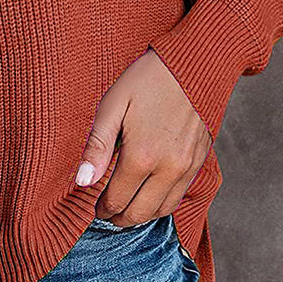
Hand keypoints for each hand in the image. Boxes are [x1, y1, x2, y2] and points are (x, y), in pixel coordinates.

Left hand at [76, 47, 212, 222]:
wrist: (193, 63)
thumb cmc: (147, 79)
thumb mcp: (112, 105)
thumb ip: (97, 146)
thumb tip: (82, 181)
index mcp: (141, 157)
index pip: (116, 200)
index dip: (101, 209)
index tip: (93, 207)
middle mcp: (167, 169)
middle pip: (139, 213)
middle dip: (119, 218)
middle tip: (106, 213)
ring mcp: (187, 167)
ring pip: (162, 209)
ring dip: (141, 215)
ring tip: (126, 208)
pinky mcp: (199, 161)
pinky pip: (180, 196)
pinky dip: (162, 204)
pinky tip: (150, 195)